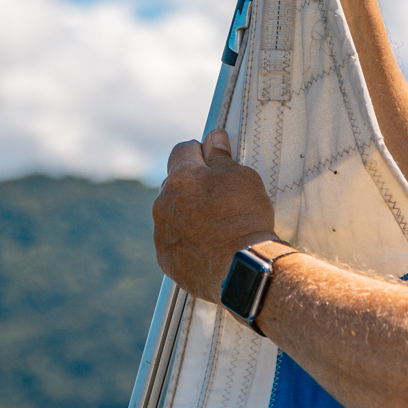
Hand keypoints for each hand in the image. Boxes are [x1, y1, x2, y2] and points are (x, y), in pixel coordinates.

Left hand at [153, 129, 279, 301]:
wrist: (244, 269)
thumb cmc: (245, 219)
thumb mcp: (242, 178)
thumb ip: (222, 157)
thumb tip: (214, 138)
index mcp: (181, 178)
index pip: (183, 150)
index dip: (201, 151)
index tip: (215, 159)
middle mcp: (163, 204)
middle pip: (175, 183)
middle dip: (194, 185)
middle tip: (222, 197)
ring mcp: (161, 234)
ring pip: (172, 214)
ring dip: (188, 214)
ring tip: (218, 226)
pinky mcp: (166, 259)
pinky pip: (173, 242)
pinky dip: (187, 240)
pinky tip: (210, 246)